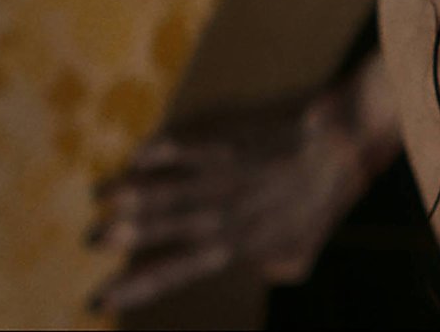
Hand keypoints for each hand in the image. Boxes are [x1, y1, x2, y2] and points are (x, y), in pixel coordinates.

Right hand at [85, 86, 368, 313]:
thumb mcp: (305, 248)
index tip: (97, 299)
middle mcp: (234, 212)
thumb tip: (255, 270)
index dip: (139, 285)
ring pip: (180, 187)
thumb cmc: (327, 198)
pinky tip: (140, 153)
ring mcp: (236, 174)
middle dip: (129, 234)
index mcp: (244, 244)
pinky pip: (198, 146)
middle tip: (91, 238)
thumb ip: (275, 266)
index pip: (181, 270)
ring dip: (139, 192)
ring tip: (100, 196)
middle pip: (174, 227)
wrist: (348, 143)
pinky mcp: (240, 140)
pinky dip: (169, 150)